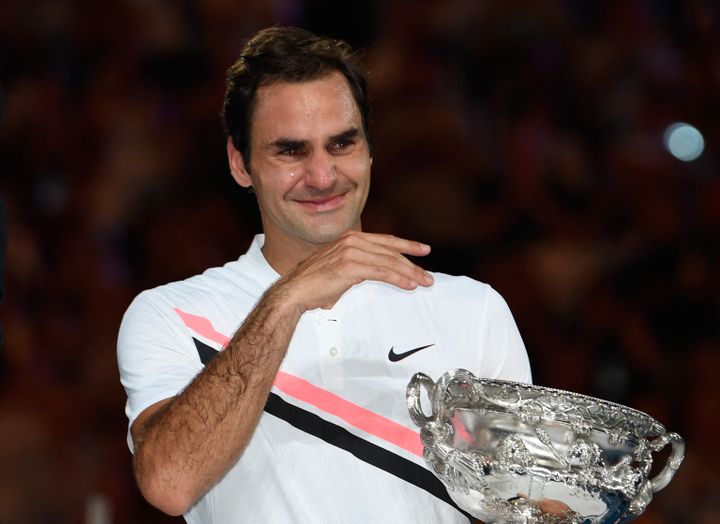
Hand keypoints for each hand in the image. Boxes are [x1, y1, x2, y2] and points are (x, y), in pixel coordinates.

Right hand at [275, 231, 432, 312]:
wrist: (295, 291)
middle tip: (427, 274)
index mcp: (349, 238)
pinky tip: (409, 284)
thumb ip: (357, 265)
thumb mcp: (338, 266)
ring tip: (423, 282)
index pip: (384, 240)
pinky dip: (398, 279)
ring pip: (389, 262)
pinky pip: (382, 272)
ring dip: (410, 273)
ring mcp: (351, 252)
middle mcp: (351, 241)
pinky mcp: (351, 266)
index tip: (422, 249)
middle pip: (390, 251)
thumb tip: (375, 272)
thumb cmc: (314, 283)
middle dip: (412, 263)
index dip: (406, 245)